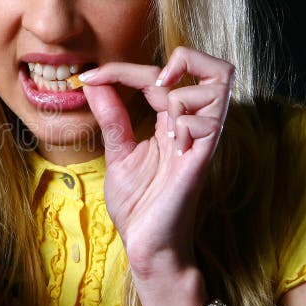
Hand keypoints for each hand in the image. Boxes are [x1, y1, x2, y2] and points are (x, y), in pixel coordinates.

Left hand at [79, 46, 233, 278]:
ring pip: (218, 86)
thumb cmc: (139, 205)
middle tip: (154, 80)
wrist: (147, 247)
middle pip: (214, 67)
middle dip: (185, 58)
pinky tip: (174, 145)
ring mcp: (201, 143)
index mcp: (171, 123)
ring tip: (165, 122)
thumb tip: (93, 82)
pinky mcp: (201, 162)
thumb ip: (112, 117)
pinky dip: (187, 123)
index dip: (122, 69)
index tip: (87, 78)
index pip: (158, 75)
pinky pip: (209, 123)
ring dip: (183, 94)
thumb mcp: (118, 153)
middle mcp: (191, 127)